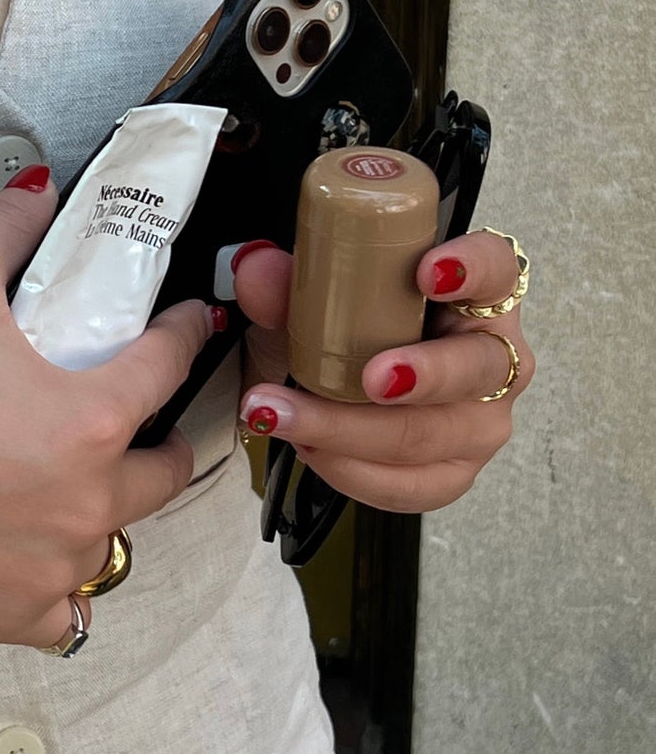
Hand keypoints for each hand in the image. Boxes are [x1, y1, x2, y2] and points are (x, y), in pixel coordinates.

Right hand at [0, 171, 213, 648]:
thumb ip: (6, 229)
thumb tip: (38, 189)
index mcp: (91, 418)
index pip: (169, 366)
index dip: (186, 334)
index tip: (192, 324)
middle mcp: (88, 501)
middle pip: (165, 472)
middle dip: (162, 440)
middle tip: (140, 421)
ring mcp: (52, 566)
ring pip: (113, 541)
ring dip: (104, 512)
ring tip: (75, 487)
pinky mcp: (11, 613)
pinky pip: (61, 610)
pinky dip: (55, 586)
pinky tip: (37, 559)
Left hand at [231, 231, 533, 512]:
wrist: (341, 386)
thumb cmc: (350, 331)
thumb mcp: (316, 301)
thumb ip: (287, 283)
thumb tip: (256, 272)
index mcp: (473, 294)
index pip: (496, 266)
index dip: (471, 267)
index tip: (428, 272)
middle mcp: (491, 358)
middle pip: (474, 368)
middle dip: (421, 375)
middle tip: (370, 378)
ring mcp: (480, 420)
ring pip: (436, 435)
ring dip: (356, 431)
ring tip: (291, 418)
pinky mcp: (454, 471)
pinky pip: (415, 487)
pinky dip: (355, 473)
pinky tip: (310, 450)